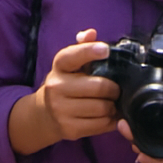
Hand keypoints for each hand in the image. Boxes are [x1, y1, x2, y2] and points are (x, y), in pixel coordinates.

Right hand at [34, 29, 120, 143]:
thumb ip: (83, 47)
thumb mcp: (71, 63)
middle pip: (98, 87)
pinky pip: (101, 125)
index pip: (74, 55)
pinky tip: (109, 115)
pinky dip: (111, 120)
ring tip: (112, 102)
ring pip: (102, 108)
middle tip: (117, 89)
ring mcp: (61, 110)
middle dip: (114, 89)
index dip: (91, 51)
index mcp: (59, 65)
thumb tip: (91, 33)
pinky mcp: (70, 129)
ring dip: (113, 106)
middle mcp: (57, 87)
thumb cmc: (66, 82)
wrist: (45, 113)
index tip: (106, 50)